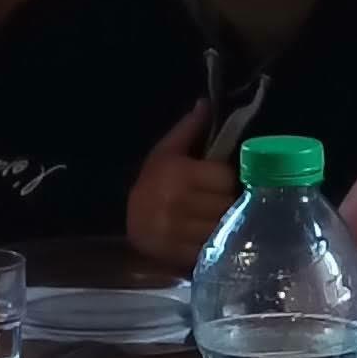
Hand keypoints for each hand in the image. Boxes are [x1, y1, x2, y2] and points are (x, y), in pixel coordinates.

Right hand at [126, 100, 238, 264]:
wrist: (128, 221)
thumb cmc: (151, 182)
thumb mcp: (165, 153)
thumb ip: (189, 128)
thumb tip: (206, 102)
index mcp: (176, 173)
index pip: (225, 177)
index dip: (224, 179)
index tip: (216, 182)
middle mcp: (176, 202)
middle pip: (227, 202)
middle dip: (228, 201)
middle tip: (218, 201)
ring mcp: (177, 232)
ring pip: (224, 226)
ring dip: (226, 224)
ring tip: (216, 219)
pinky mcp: (179, 255)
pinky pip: (213, 247)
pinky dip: (217, 244)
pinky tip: (210, 237)